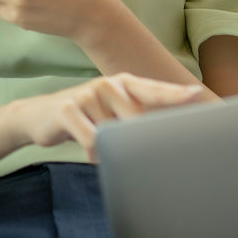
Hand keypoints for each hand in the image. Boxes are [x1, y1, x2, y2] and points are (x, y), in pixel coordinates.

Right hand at [9, 73, 209, 160]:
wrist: (40, 116)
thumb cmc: (87, 116)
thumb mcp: (114, 112)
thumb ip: (139, 116)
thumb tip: (170, 132)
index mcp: (126, 83)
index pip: (156, 89)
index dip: (176, 94)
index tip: (197, 95)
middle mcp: (110, 84)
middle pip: (137, 119)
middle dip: (137, 140)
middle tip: (133, 151)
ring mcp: (89, 94)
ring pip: (114, 133)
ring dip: (110, 150)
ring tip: (101, 147)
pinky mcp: (68, 109)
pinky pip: (92, 140)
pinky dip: (94, 153)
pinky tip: (91, 154)